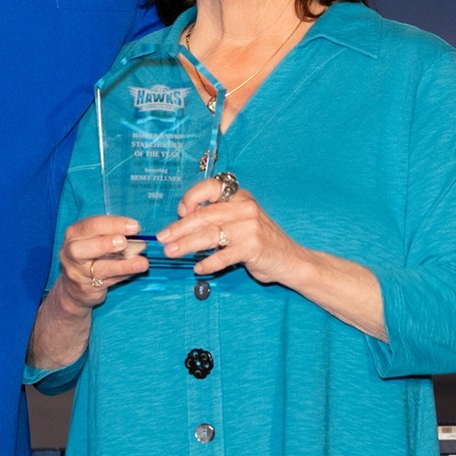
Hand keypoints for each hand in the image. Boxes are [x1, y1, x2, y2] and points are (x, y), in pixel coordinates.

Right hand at [56, 215, 147, 308]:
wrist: (74, 285)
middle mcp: (71, 252)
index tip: (134, 226)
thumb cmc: (90, 255)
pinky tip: (136, 270)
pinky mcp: (86, 287)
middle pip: (82, 247)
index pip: (91, 225)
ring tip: (141, 262)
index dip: (113, 224)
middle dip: (105, 243)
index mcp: (74, 233)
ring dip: (121, 265)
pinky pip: (107, 281)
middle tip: (124, 241)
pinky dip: (123, 275)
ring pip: (97, 268)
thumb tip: (140, 240)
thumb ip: (114, 236)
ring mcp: (76, 272)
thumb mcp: (97, 240)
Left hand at [158, 176, 304, 283]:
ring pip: (209, 235)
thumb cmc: (259, 240)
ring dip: (186, 245)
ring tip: (171, 252)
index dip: (191, 197)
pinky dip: (208, 263)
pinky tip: (198, 268)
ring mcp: (250, 227)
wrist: (292, 260)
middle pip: (204, 215)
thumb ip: (216, 217)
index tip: (179, 212)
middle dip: (179, 228)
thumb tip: (182, 222)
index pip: (210, 187)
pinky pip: (222, 256)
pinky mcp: (253, 247)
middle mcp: (245, 208)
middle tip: (162, 238)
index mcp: (240, 197)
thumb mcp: (240, 221)